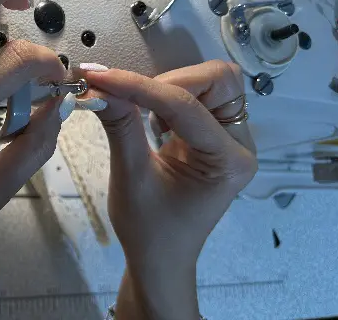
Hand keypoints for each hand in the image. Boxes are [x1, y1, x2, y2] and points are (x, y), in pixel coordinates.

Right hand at [76, 60, 257, 318]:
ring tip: (140, 109)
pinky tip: (150, 117)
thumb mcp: (130, 179)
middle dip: (170, 81)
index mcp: (228, 162)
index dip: (140, 87)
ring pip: (211, 82)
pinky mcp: (214, 134)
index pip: (185, 106)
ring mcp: (230, 137)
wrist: (160, 258)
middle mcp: (239, 144)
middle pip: (217, 81)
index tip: (99, 78)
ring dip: (171, 85)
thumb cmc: (149, 230)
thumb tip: (98, 88)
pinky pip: (200, 95)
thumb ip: (120, 127)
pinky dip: (169, 94)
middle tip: (129, 97)